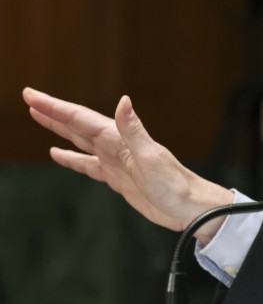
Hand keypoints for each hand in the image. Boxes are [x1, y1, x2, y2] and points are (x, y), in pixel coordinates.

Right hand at [22, 88, 232, 243]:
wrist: (191, 208)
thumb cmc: (176, 185)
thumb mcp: (152, 158)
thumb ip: (134, 130)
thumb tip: (123, 101)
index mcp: (120, 139)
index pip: (81, 118)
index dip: (55, 107)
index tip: (32, 95)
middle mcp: (116, 146)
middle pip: (77, 124)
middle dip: (53, 112)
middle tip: (29, 98)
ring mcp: (116, 161)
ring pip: (80, 140)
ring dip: (60, 128)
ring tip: (38, 116)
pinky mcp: (117, 178)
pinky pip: (87, 164)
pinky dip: (71, 158)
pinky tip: (57, 154)